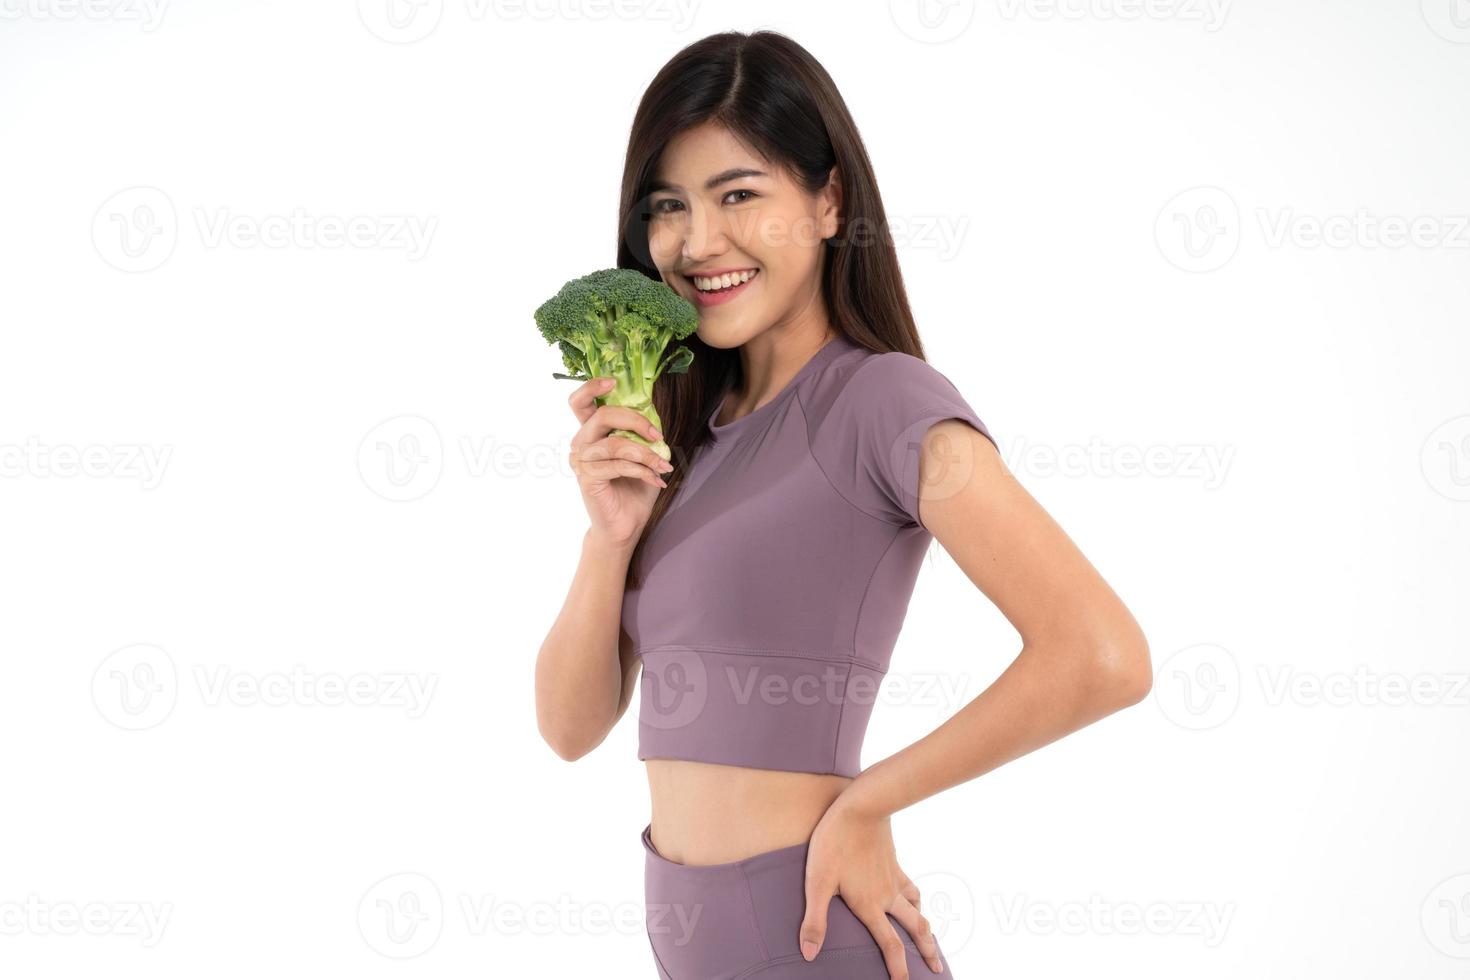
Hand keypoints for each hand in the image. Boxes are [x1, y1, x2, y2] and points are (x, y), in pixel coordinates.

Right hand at [567, 376, 674, 546]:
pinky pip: (618, 465)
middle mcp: (581, 443)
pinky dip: (643, 470)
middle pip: (602, 415)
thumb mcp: (644, 453)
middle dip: (635, 420)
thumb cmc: (634, 488)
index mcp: (591, 432)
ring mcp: (581, 461)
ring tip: (664, 465)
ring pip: (615, 443)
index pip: (580, 402)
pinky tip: (657, 479)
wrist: (626, 525)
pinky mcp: (587, 478)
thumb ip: (642, 431)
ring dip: (646, 453)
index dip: (592, 386)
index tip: (613, 381)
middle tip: (658, 434)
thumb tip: (654, 407)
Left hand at [799, 795, 945, 977]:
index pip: (890, 945)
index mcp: (870, 906)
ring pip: (917, 907)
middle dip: (927, 951)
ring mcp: (893, 878)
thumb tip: (809, 955)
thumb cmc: (833, 843)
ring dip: (925, 925)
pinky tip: (915, 897)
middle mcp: (887, 896)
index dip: (899, 969)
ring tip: (929, 937)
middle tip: (937, 970)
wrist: (860, 806)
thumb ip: (814, 921)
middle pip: (914, 929)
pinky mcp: (893, 861)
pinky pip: (911, 885)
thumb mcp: (816, 883)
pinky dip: (917, 898)